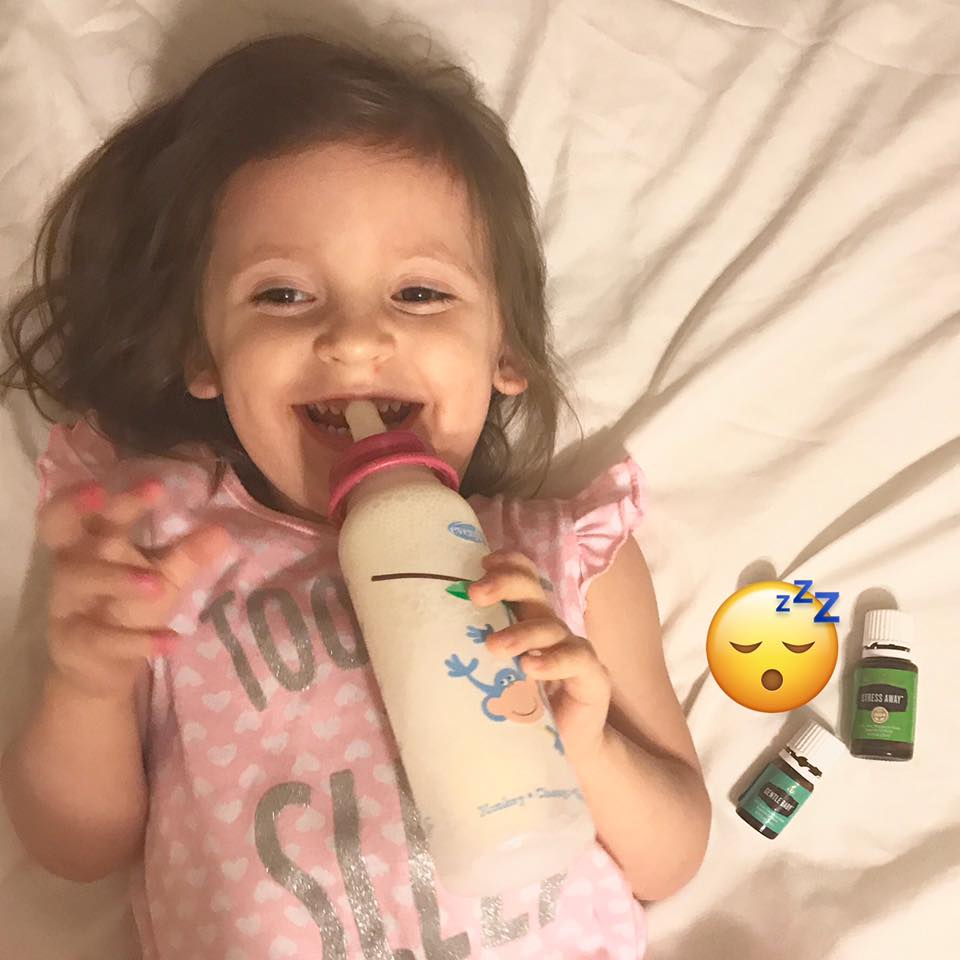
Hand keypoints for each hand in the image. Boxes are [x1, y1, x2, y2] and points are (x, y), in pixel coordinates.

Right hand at [37, 477, 233, 701]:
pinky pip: (100, 638)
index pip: (96, 510)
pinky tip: (171, 641)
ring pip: (78, 580)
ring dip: (117, 578)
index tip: (155, 485)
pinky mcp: (74, 641)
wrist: (100, 669)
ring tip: (157, 585)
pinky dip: (137, 640)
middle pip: (59, 529)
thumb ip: (187, 555)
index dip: (116, 495)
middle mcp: (71, 566)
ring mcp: (67, 603)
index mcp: (92, 544)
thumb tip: (223, 531)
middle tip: (101, 493)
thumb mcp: (162, 579)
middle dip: (74, 508)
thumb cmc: (129, 609)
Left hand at [467, 549, 610, 761]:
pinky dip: (553, 660)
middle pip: (532, 588)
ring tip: (495, 646)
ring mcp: (572, 649)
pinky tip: (531, 668)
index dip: (505, 564)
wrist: (569, 750)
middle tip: (476, 595)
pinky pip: (575, 658)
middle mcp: (548, 627)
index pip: (520, 577)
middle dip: (504, 584)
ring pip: (549, 625)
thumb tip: (417, 646)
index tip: (480, 565)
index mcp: (524, 620)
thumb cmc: (521, 712)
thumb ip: (470, 658)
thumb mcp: (491, 679)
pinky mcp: (591, 676)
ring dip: (521, 632)